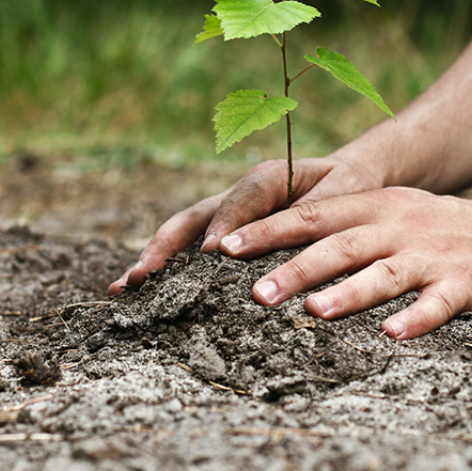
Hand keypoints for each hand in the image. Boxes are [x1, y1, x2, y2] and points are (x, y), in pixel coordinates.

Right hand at [108, 155, 383, 294]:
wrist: (348, 179)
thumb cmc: (348, 187)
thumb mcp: (343, 194)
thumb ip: (316, 211)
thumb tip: (287, 238)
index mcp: (267, 178)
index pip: (240, 201)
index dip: (224, 226)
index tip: (211, 255)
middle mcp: (238, 195)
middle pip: (192, 218)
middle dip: (165, 247)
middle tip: (141, 277)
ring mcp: (226, 215)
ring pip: (182, 234)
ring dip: (153, 259)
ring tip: (123, 288)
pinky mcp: (224, 233)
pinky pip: (190, 248)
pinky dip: (166, 269)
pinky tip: (140, 292)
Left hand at [215, 188, 471, 338]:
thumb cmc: (440, 229)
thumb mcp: (391, 214)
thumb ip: (341, 226)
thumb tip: (275, 248)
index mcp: (375, 207)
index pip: (312, 215)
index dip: (268, 230)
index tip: (225, 247)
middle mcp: (399, 226)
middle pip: (340, 246)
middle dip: (295, 268)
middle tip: (255, 293)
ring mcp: (432, 255)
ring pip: (384, 273)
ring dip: (348, 293)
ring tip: (313, 313)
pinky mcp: (466, 283)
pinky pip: (437, 303)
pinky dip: (415, 319)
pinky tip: (392, 335)